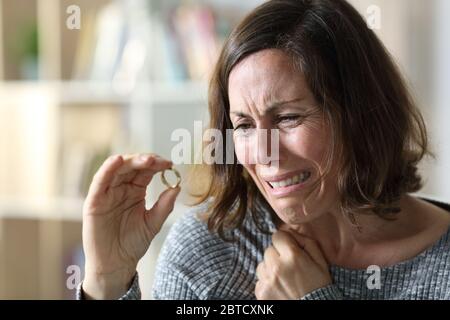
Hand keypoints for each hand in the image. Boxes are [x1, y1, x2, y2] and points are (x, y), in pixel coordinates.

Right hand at [82, 154, 179, 298]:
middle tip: (160, 161)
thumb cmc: (133, 243)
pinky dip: (107, 169)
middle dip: (146, 160)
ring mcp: (107, 193)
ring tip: (146, 159)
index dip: (157, 164)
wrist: (116, 264)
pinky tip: (117, 160)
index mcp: (136, 190)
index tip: (170, 164)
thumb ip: (164, 205)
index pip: (146, 170)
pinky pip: (99, 181)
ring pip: (117, 169)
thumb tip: (177, 186)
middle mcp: (121, 188)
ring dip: (131, 161)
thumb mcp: (153, 223)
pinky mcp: (94, 201)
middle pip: (132, 166)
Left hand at [255, 229, 331, 299]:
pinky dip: (267, 283)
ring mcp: (267, 281)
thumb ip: (305, 241)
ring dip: (270, 268)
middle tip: (288, 267)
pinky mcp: (261, 292)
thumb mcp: (320, 261)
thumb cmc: (319, 286)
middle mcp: (277, 267)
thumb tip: (289, 231)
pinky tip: (279, 287)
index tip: (289, 249)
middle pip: (269, 250)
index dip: (284, 241)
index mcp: (292, 256)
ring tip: (283, 278)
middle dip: (278, 255)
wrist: (314, 309)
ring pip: (262, 264)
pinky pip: (259, 280)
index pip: (277, 236)